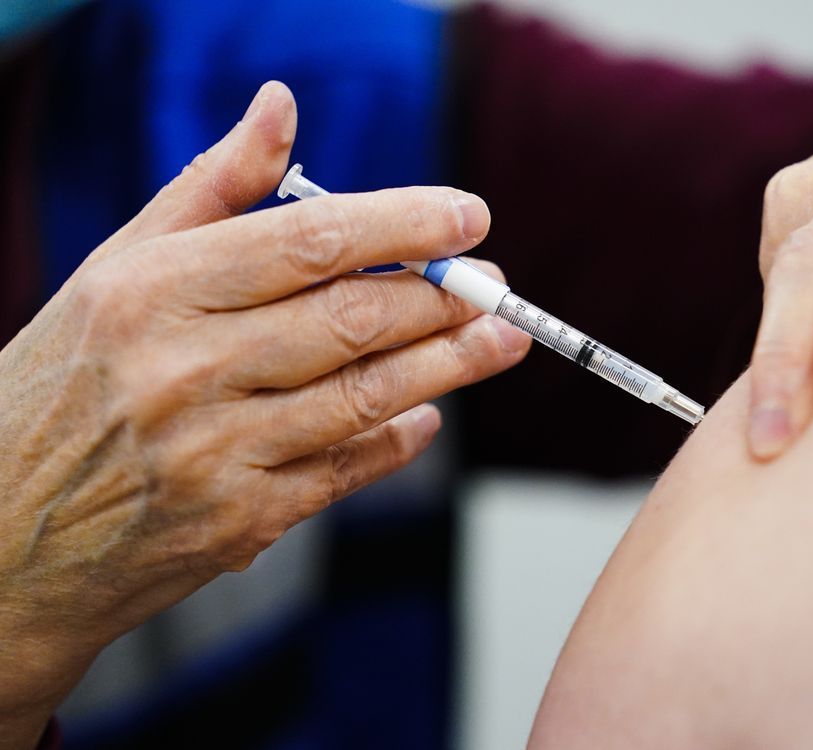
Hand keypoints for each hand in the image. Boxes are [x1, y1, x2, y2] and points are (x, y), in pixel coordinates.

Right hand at [0, 81, 529, 745]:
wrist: (3, 534)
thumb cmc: (67, 384)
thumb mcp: (115, 271)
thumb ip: (210, 189)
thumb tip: (281, 106)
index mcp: (151, 290)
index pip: (310, 240)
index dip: (404, 224)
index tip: (469, 215)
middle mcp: (182, 370)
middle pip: (352, 321)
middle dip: (444, 300)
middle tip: (497, 286)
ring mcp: (212, 453)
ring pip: (363, 397)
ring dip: (447, 368)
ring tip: (500, 341)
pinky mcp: (237, 521)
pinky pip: (344, 471)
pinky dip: (397, 440)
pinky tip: (426, 416)